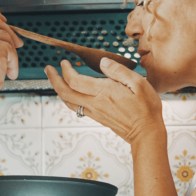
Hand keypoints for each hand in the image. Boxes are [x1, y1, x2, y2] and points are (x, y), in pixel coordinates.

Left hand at [45, 58, 164, 144]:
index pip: (75, 81)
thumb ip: (118, 71)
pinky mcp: (97, 117)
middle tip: (49, 69)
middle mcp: (95, 103)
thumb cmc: (146, 109)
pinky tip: (70, 92)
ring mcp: (95, 112)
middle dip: (54, 79)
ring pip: (68, 101)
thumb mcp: (138, 83)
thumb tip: (103, 62)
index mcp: (104, 92)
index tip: (64, 62)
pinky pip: (76, 107)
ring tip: (55, 79)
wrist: (146, 133)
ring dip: (58, 89)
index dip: (66, 70)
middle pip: (65, 92)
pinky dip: (68, 97)